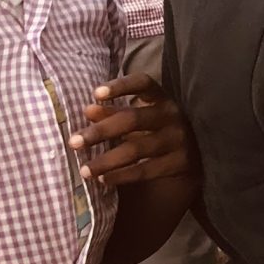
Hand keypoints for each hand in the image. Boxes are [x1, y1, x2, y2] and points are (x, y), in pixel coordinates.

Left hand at [69, 74, 194, 187]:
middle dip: (100, 131)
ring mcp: (179, 140)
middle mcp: (173, 116)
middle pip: (132, 119)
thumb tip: (88, 110)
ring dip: (107, 160)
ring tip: (84, 170)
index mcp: (162, 99)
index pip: (143, 83)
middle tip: (73, 142)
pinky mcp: (181, 163)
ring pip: (136, 149)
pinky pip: (146, 170)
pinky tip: (103, 179)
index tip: (95, 94)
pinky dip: (122, 175)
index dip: (121, 86)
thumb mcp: (136, 119)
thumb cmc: (155, 131)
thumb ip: (113, 113)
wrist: (190, 158)